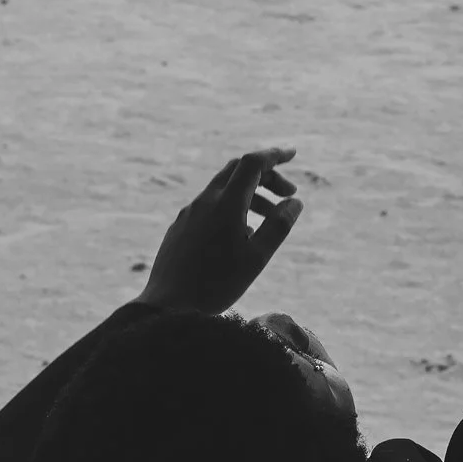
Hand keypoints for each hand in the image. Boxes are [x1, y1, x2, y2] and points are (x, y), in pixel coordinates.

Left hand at [136, 146, 301, 315]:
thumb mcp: (257, 257)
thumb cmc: (217, 285)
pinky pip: (209, 207)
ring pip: (223, 190)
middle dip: (266, 177)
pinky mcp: (180, 228)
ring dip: (250, 196)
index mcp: (226, 204)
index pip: (252, 163)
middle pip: (238, 171)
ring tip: (268, 221)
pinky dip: (231, 209)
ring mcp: (189, 214)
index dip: (274, 155)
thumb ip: (279, 226)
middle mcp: (204, 201)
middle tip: (288, 195)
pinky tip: (240, 236)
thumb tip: (294, 203)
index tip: (293, 154)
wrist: (168, 307)